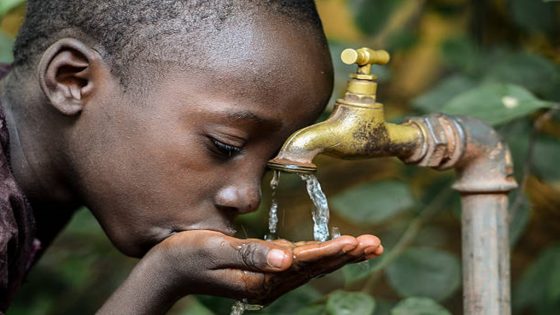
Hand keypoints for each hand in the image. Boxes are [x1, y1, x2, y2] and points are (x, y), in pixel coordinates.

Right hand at [151, 230, 382, 304]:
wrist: (165, 271)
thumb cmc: (185, 255)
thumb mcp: (215, 250)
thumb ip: (251, 254)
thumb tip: (287, 258)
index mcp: (260, 279)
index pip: (304, 263)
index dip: (332, 251)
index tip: (358, 242)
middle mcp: (267, 284)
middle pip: (314, 267)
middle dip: (346, 255)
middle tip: (375, 244)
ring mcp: (265, 280)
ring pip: (310, 267)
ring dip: (337, 256)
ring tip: (363, 246)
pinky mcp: (261, 273)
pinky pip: (297, 265)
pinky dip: (318, 256)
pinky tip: (330, 251)